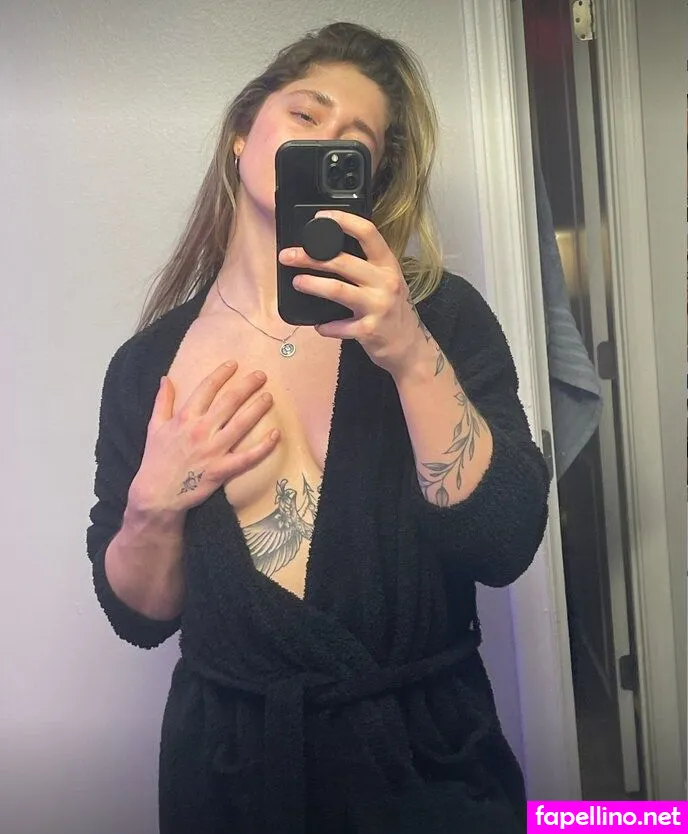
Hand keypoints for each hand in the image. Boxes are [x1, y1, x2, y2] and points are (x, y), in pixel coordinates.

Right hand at [127, 361, 278, 518]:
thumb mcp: (154, 427)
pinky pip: (246, 457)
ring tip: (269, 397)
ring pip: (241, 424)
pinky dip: (263, 446)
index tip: (234, 364)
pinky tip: (276, 434)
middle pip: (229, 401)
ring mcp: (212, 450)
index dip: (221, 374)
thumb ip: (162, 401)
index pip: (206, 388)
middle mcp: (200, 430)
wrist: (156, 494)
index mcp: (185, 418)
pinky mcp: (221, 470)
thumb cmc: (155, 460)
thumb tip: (165, 379)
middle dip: (247, 386)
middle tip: (261, 375)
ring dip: (257, 408)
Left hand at [278, 210, 426, 375]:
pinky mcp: (369, 331)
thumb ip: (366, 267)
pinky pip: (340, 326)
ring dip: (312, 285)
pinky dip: (325, 326)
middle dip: (309, 256)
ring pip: (337, 289)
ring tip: (297, 282)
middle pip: (342, 261)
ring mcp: (378, 307)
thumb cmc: (393, 311)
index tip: (320, 218)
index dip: (343, 221)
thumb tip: (327, 253)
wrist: (410, 347)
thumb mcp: (387, 282)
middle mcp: (385, 282)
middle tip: (288, 256)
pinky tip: (319, 325)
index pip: (368, 232)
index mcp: (388, 265)